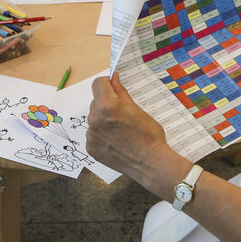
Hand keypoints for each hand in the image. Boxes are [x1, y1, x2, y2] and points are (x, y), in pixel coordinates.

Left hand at [86, 73, 183, 190]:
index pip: (98, 83)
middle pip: (96, 101)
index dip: (107, 83)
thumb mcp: (136, 108)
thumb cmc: (148, 135)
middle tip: (122, 114)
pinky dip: (102, 135)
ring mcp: (91, 134)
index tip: (113, 87)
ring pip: (94, 118)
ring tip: (120, 130)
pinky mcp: (90, 147)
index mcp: (107, 105)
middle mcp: (94, 119)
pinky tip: (115, 141)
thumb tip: (113, 78)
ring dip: (103, 120)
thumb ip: (120, 92)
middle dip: (106, 103)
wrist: (150, 163)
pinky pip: (93, 134)